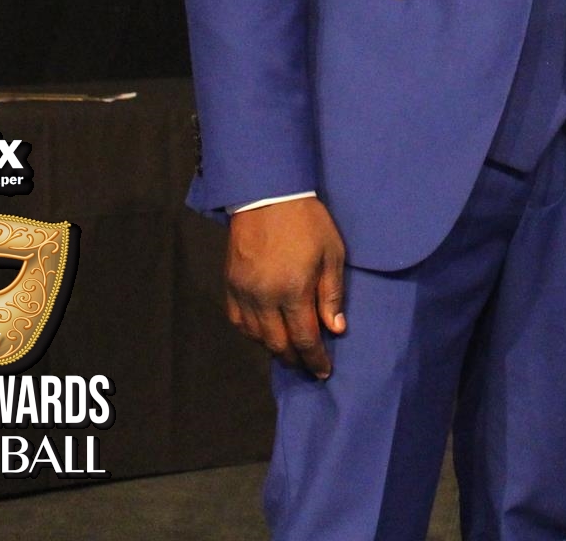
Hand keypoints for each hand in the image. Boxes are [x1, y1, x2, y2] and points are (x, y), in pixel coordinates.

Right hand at [225, 196, 346, 378]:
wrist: (267, 193)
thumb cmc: (307, 221)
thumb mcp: (332, 253)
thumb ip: (332, 294)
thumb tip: (335, 328)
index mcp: (293, 291)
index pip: (305, 338)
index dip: (315, 359)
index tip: (324, 371)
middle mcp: (264, 298)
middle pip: (278, 343)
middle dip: (295, 358)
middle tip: (308, 365)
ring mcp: (244, 292)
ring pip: (256, 336)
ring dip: (273, 347)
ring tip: (289, 350)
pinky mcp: (230, 283)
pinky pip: (237, 320)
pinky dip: (251, 332)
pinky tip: (263, 332)